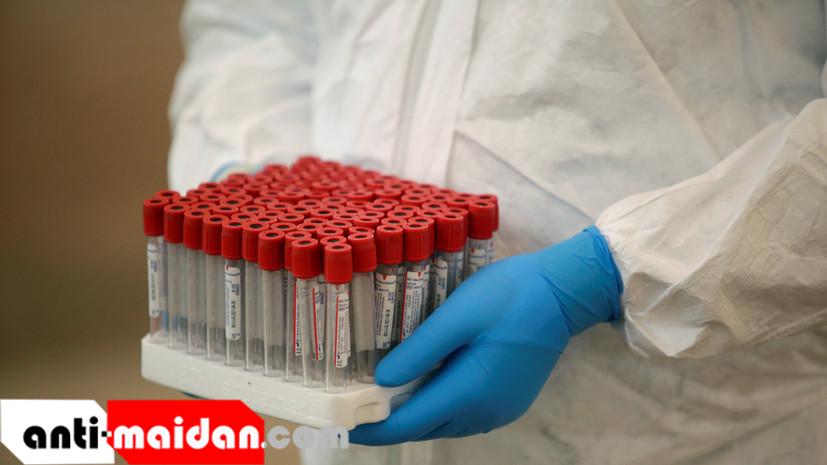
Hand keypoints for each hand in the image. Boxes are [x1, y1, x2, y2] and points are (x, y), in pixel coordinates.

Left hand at [349, 226, 622, 444]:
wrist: (564, 292)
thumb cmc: (509, 296)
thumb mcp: (457, 315)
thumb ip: (419, 351)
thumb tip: (382, 382)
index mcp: (469, 391)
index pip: (409, 423)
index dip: (374, 428)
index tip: (345, 424)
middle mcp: (484, 412)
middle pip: (425, 427)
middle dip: (389, 423)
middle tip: (356, 406)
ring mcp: (500, 410)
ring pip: (444, 424)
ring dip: (414, 415)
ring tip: (382, 396)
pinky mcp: (509, 401)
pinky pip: (463, 415)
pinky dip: (437, 407)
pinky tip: (423, 386)